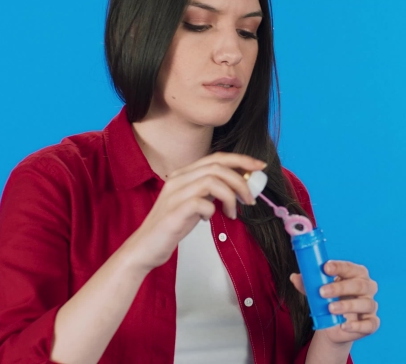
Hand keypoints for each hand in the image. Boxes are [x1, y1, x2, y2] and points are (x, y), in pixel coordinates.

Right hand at [124, 152, 265, 271]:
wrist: (145, 248)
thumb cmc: (172, 226)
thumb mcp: (194, 202)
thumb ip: (210, 191)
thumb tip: (239, 185)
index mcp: (183, 174)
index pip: (216, 157)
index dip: (241, 159)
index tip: (259, 166)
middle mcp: (178, 179)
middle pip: (217, 166)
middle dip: (241, 180)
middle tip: (250, 198)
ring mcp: (174, 194)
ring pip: (212, 181)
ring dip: (231, 196)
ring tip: (233, 213)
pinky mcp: (174, 212)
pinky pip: (202, 202)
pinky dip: (213, 210)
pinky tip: (210, 219)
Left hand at [290, 260, 379, 344]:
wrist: (335, 325)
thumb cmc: (330, 299)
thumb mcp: (318, 291)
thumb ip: (308, 284)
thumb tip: (294, 277)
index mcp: (357, 274)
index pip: (350, 267)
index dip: (339, 267)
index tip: (325, 267)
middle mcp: (368, 287)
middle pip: (359, 285)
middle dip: (340, 287)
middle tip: (322, 292)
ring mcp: (371, 305)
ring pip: (366, 303)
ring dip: (347, 305)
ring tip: (330, 308)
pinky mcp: (372, 323)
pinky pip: (370, 324)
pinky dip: (358, 326)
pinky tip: (344, 326)